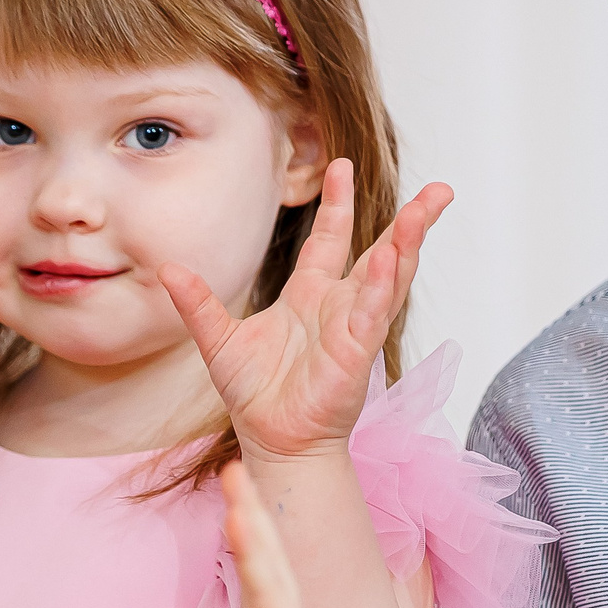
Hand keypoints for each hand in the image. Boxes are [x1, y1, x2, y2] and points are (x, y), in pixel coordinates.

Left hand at [161, 159, 450, 462]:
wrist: (272, 441)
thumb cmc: (255, 394)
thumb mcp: (219, 340)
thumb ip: (198, 303)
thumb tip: (167, 270)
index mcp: (311, 295)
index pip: (331, 239)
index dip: (337, 203)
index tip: (339, 166)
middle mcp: (340, 306)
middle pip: (383, 251)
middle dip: (411, 220)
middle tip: (439, 190)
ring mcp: (353, 327)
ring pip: (390, 277)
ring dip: (408, 244)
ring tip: (425, 211)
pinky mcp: (356, 353)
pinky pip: (373, 314)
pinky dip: (382, 286)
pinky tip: (392, 258)